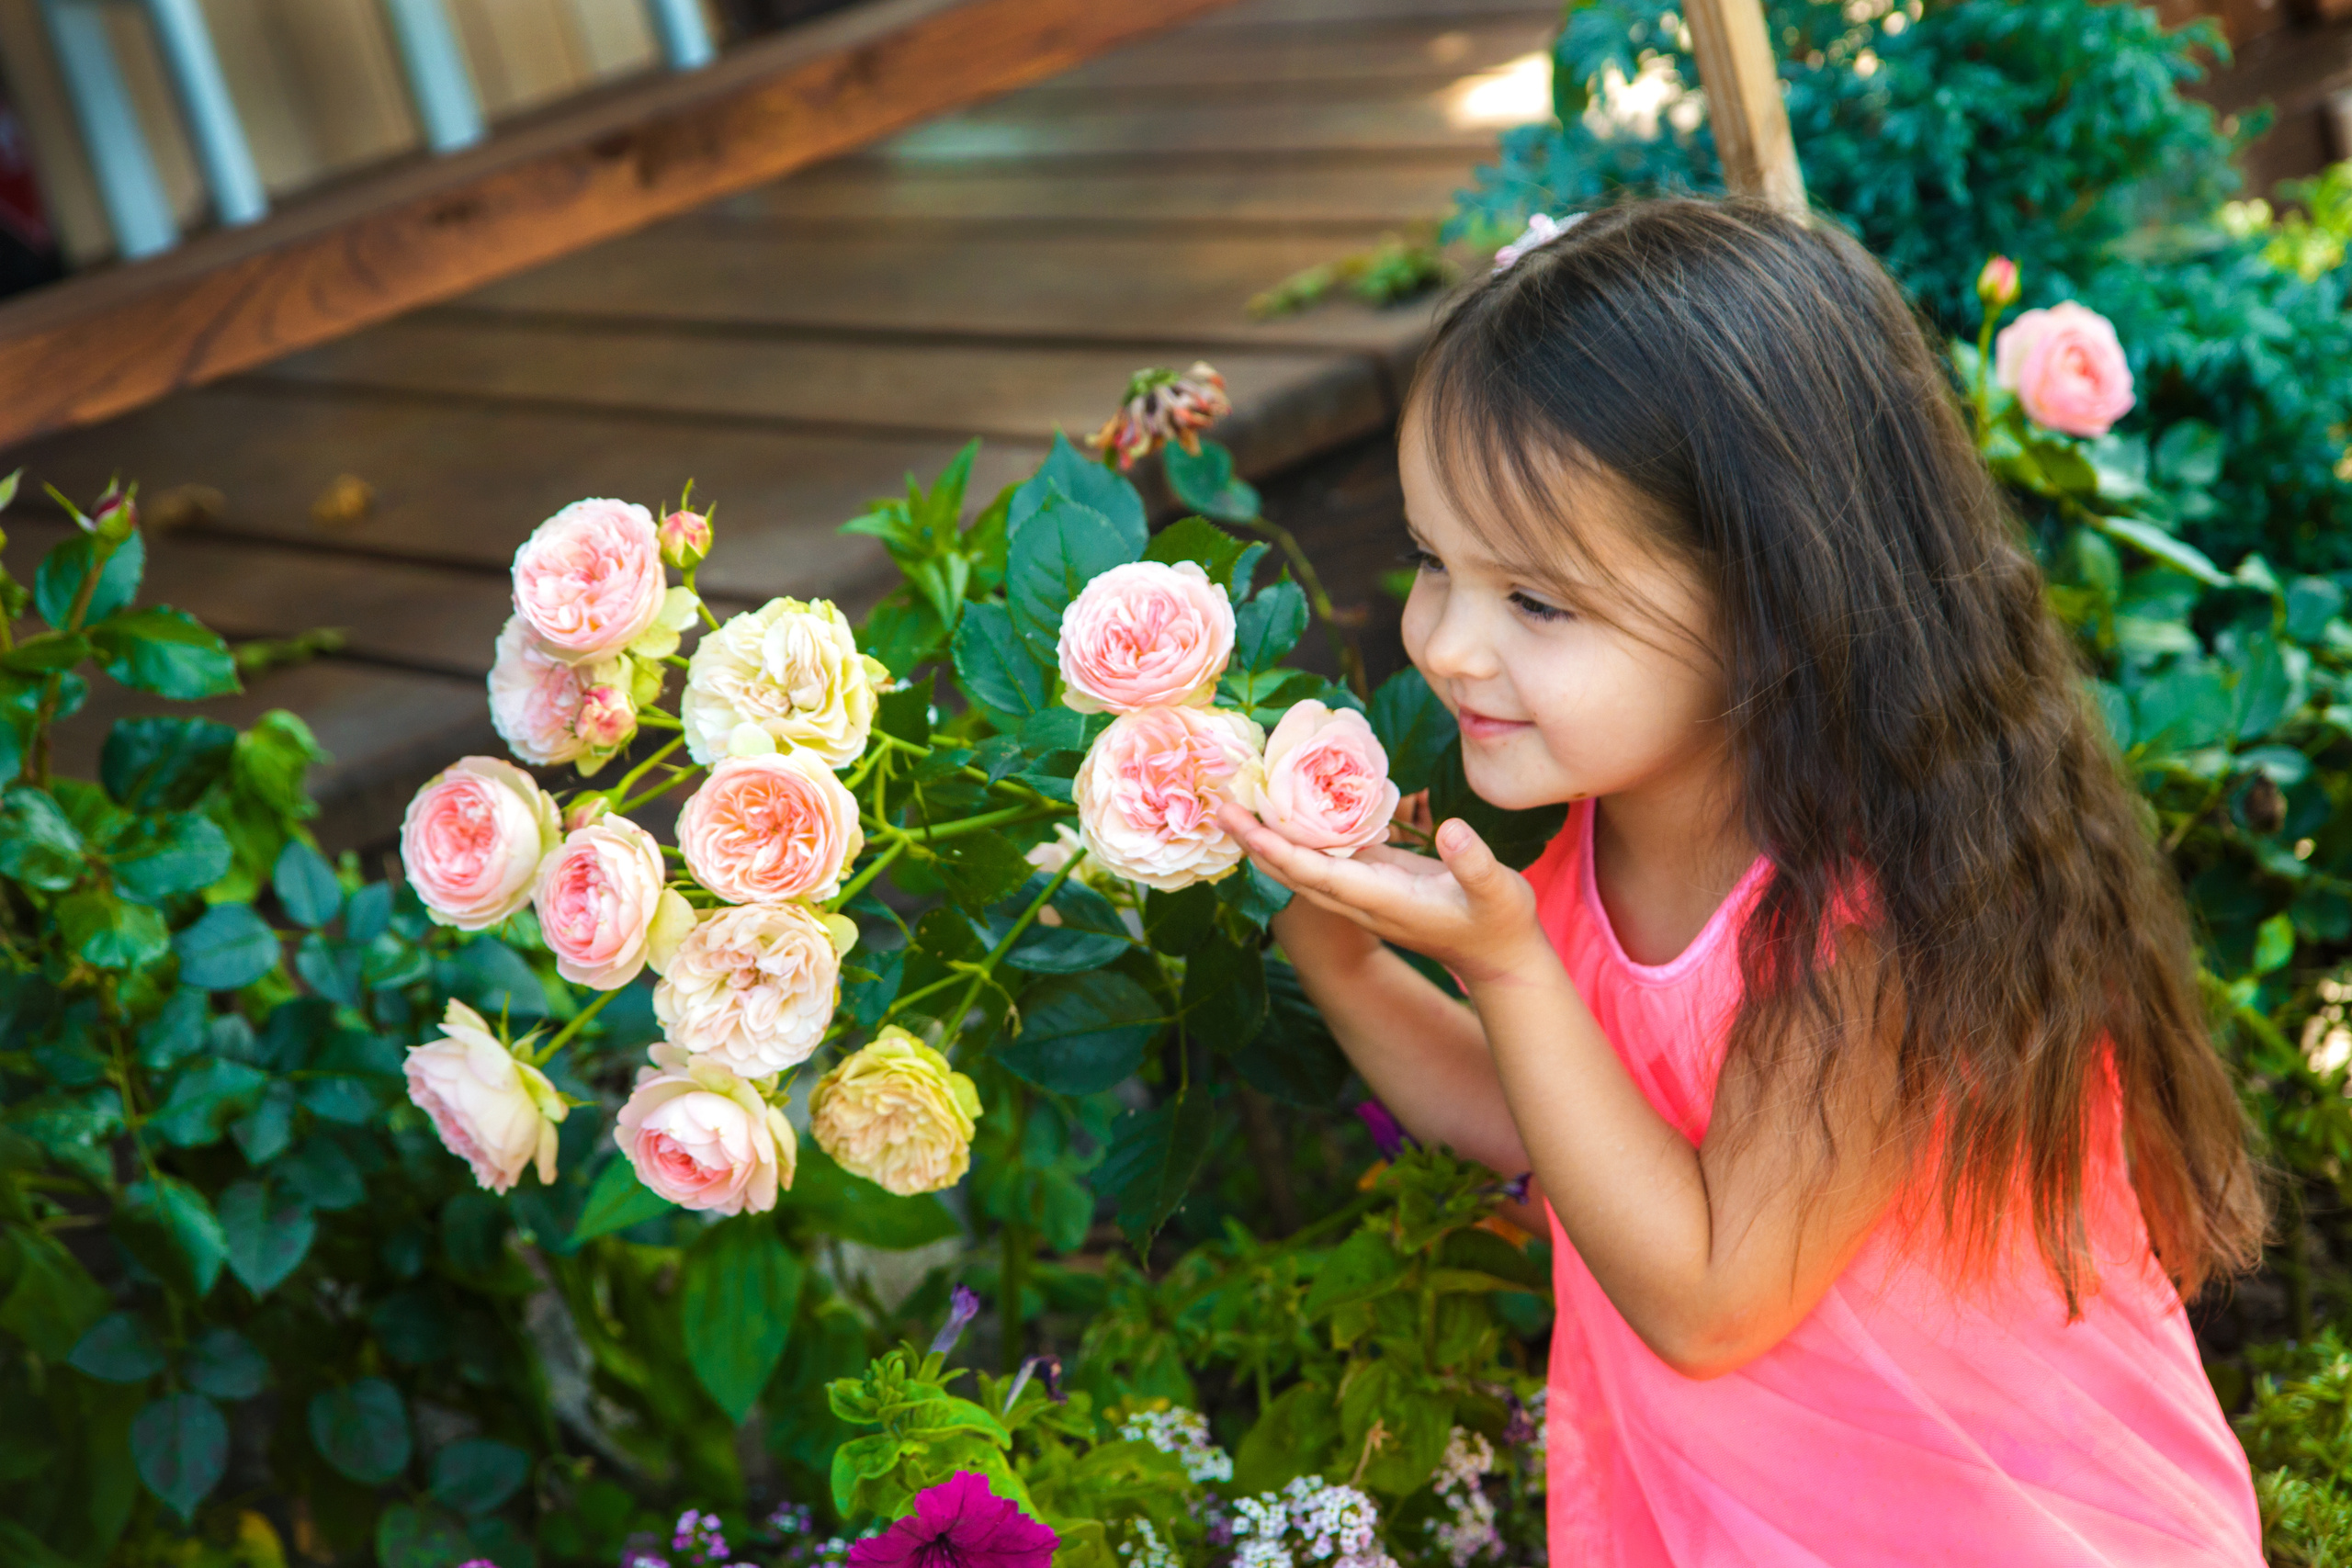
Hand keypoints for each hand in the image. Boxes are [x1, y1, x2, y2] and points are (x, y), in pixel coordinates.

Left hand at [1219, 804, 1550, 986]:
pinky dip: (1302, 833)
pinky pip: (1327, 856)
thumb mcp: (1498, 890)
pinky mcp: (1375, 879)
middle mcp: (1362, 899)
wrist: (1499, 956)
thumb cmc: (1499, 924)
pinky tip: (1289, 805)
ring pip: (1304, 864)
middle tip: (1220, 802)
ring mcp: (1365, 892)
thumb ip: (1473, 862)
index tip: (1243, 823)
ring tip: (1241, 799)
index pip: (1316, 872)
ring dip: (1270, 835)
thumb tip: (1449, 827)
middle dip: (1255, 839)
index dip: (1277, 847)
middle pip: (1294, 870)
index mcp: (1382, 899)